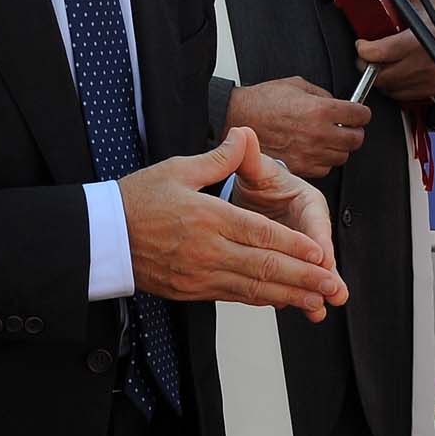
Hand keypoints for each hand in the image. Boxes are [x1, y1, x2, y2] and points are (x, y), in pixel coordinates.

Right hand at [120, 128, 347, 320]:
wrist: (102, 238)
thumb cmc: (135, 201)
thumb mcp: (177, 169)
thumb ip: (218, 158)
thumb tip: (243, 135)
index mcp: (209, 217)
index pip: (262, 234)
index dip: (295, 246)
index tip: (320, 253)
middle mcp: (209, 250)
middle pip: (265, 266)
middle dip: (304, 278)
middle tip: (332, 285)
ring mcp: (200, 274)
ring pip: (253, 288)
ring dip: (288, 296)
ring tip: (315, 300)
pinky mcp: (192, 290)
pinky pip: (233, 297)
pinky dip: (260, 300)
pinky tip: (278, 300)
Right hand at [224, 76, 369, 178]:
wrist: (237, 118)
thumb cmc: (261, 101)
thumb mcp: (296, 84)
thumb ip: (322, 94)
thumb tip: (338, 103)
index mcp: (320, 109)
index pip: (360, 115)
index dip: (362, 113)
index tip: (359, 113)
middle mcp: (319, 133)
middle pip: (356, 139)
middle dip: (353, 131)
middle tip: (346, 127)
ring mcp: (310, 153)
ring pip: (342, 156)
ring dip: (339, 148)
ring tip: (327, 139)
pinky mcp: (300, 167)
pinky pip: (324, 169)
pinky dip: (323, 161)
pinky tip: (314, 150)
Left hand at [351, 0, 434, 102]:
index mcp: (420, 39)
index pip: (384, 52)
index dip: (366, 50)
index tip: (362, 43)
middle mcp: (425, 62)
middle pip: (382, 73)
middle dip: (368, 63)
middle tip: (366, 53)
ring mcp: (428, 79)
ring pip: (389, 86)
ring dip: (379, 75)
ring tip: (379, 61)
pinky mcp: (429, 91)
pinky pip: (400, 95)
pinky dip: (392, 86)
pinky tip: (393, 71)